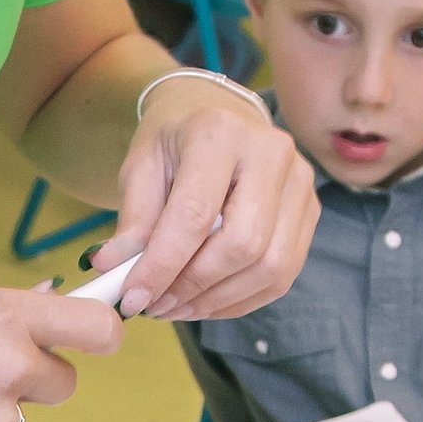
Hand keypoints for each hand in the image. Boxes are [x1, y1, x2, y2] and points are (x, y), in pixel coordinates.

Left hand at [96, 76, 318, 321]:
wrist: (215, 114)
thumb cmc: (173, 141)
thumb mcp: (141, 167)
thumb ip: (133, 220)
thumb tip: (112, 271)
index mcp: (220, 132)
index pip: (194, 214)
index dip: (163, 265)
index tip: (132, 297)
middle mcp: (270, 152)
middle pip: (243, 245)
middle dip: (194, 287)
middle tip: (156, 306)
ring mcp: (299, 182)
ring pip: (270, 267)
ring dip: (218, 300)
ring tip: (177, 307)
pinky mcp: (310, 210)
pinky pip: (283, 274)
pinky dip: (242, 300)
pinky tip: (207, 302)